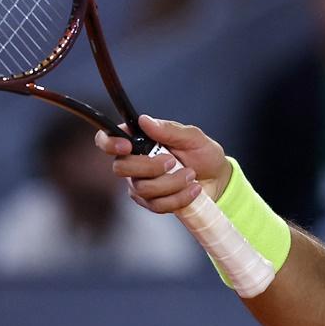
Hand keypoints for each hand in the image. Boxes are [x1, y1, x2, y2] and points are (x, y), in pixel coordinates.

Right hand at [94, 114, 233, 212]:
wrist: (218, 179)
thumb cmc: (203, 154)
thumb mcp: (193, 137)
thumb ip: (169, 129)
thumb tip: (145, 120)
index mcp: (139, 141)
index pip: (107, 139)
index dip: (109, 142)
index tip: (127, 146)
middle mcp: (134, 162)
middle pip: (121, 168)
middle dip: (149, 167)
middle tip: (173, 162)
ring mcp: (141, 184)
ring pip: (143, 189)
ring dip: (172, 183)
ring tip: (191, 175)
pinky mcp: (151, 203)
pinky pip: (157, 205)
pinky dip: (179, 197)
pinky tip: (194, 189)